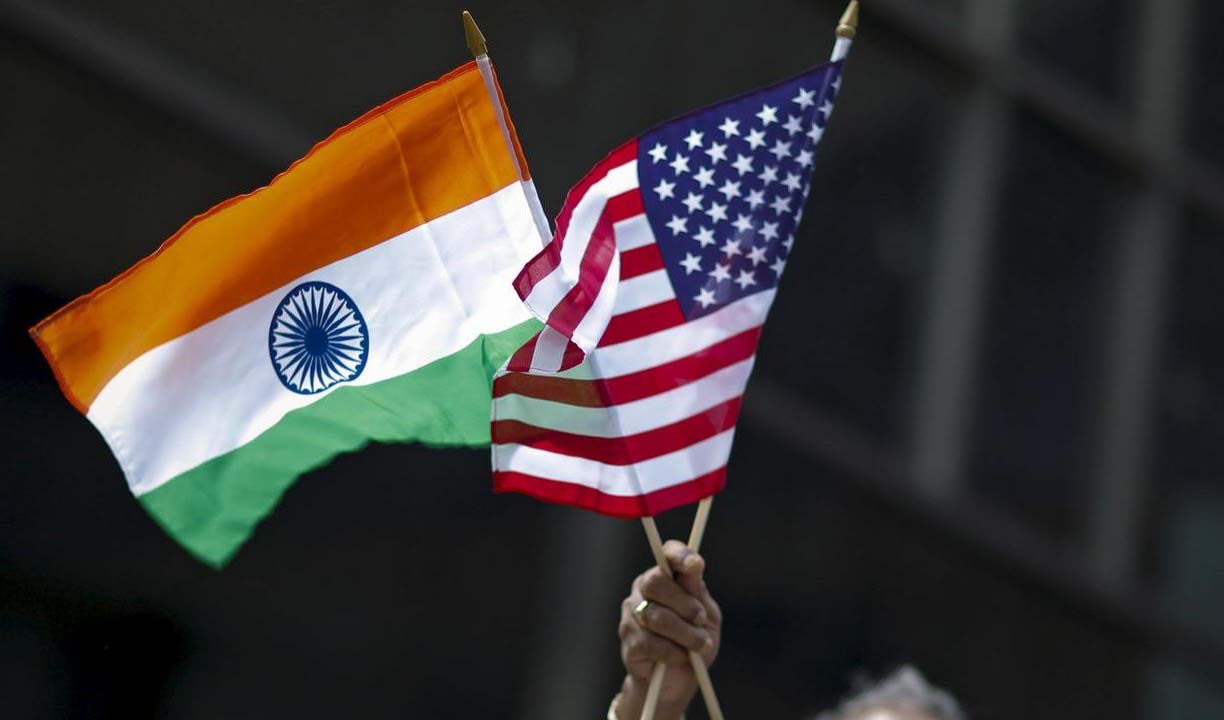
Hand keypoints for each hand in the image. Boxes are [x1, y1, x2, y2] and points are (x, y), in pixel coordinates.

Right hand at [613, 540, 721, 719]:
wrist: (678, 681)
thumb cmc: (694, 642)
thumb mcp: (706, 617)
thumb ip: (697, 592)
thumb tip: (694, 565)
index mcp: (666, 577)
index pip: (667, 554)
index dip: (679, 555)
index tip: (695, 565)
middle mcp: (643, 589)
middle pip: (655, 582)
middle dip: (683, 603)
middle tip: (700, 619)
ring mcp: (632, 614)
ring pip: (655, 616)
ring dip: (684, 633)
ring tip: (699, 645)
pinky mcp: (628, 640)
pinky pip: (650, 642)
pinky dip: (672, 652)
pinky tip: (679, 657)